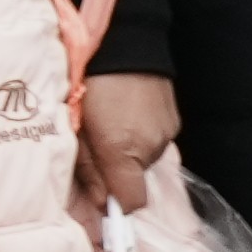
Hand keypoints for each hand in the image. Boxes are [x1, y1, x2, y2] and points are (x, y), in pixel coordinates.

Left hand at [75, 72, 180, 217]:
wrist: (126, 44)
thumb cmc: (92, 85)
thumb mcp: (77, 128)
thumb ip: (87, 168)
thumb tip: (99, 202)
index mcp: (124, 151)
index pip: (131, 202)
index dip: (116, 207)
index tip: (102, 202)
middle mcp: (152, 147)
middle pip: (136, 181)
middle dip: (116, 173)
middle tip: (96, 150)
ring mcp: (167, 134)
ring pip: (144, 161)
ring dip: (129, 154)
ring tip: (113, 127)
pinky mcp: (174, 121)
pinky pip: (155, 142)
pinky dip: (141, 138)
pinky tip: (128, 117)